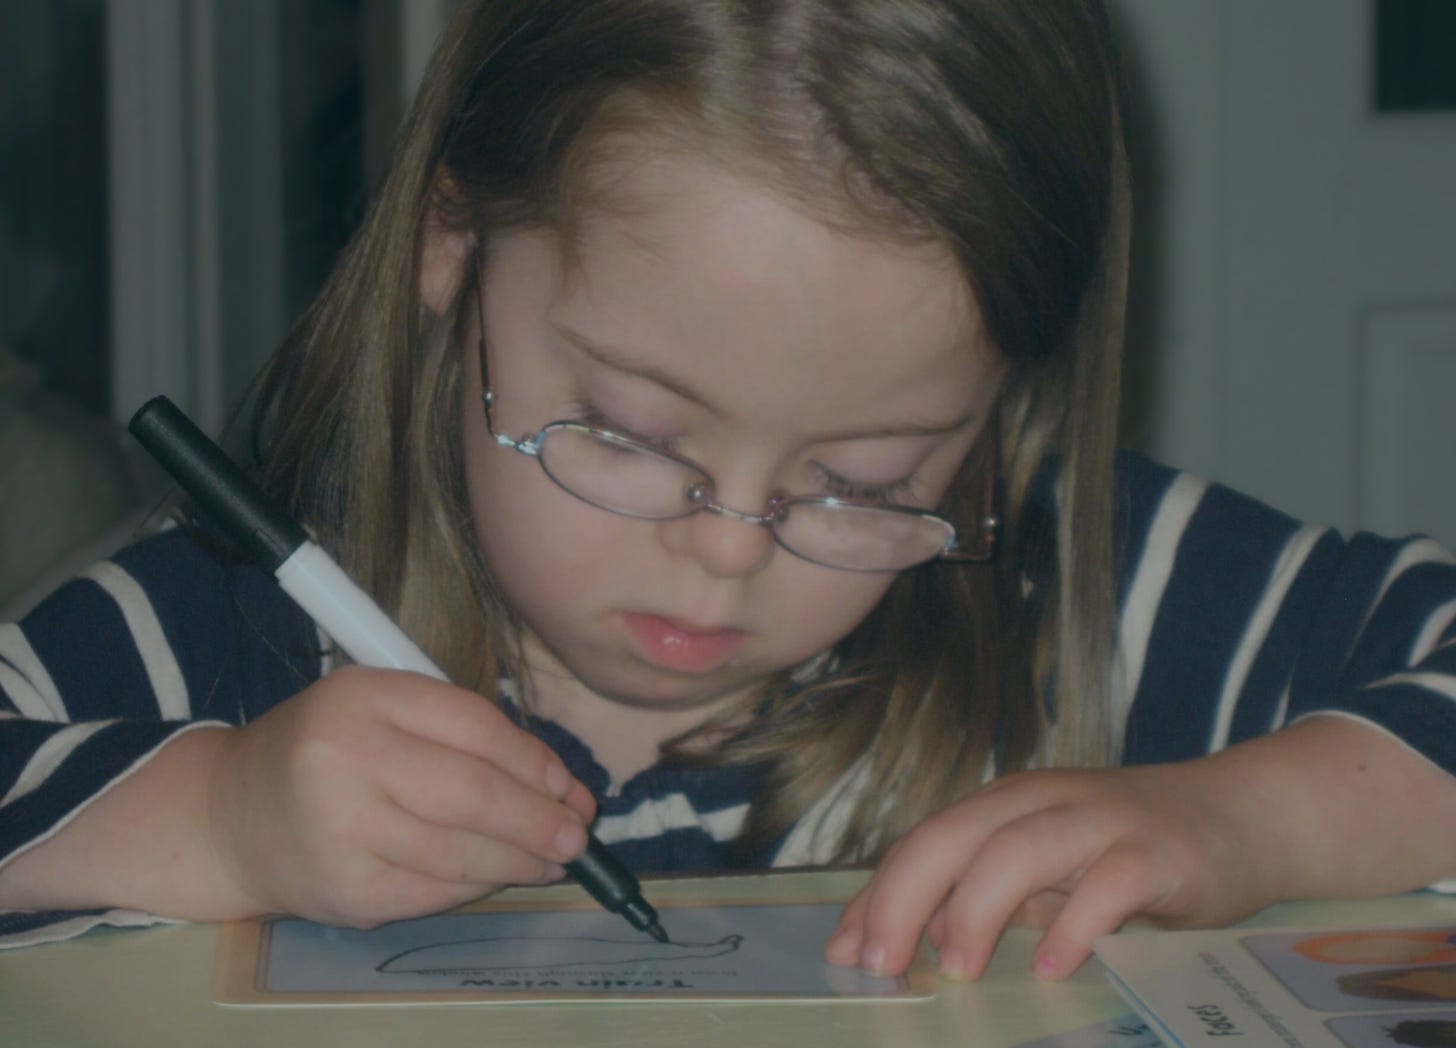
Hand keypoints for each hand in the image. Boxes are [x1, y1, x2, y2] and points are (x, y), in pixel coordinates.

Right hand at [206, 665, 595, 925]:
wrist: (231, 814)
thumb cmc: (326, 752)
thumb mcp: (382, 709)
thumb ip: (463, 734)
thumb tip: (562, 785)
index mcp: (364, 695)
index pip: (475, 726)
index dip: (535, 760)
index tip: (570, 784)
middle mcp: (346, 757)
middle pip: (473, 793)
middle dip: (539, 818)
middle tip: (579, 833)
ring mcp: (341, 829)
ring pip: (460, 851)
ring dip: (521, 860)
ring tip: (555, 858)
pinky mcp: (345, 890)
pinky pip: (434, 891)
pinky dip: (478, 886)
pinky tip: (502, 877)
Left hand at [824, 759, 1284, 981]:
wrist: (1244, 814)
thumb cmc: (1132, 850)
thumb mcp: (1052, 868)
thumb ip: (990, 894)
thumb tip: (911, 940)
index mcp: (1008, 805)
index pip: (926, 840)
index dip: (880, 893)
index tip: (848, 952)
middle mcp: (1044, 802)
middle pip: (955, 835)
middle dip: (906, 897)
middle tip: (881, 962)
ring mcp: (1102, 821)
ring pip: (1020, 848)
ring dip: (978, 907)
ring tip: (956, 966)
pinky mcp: (1158, 851)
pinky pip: (1110, 884)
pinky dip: (1077, 923)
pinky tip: (1056, 967)